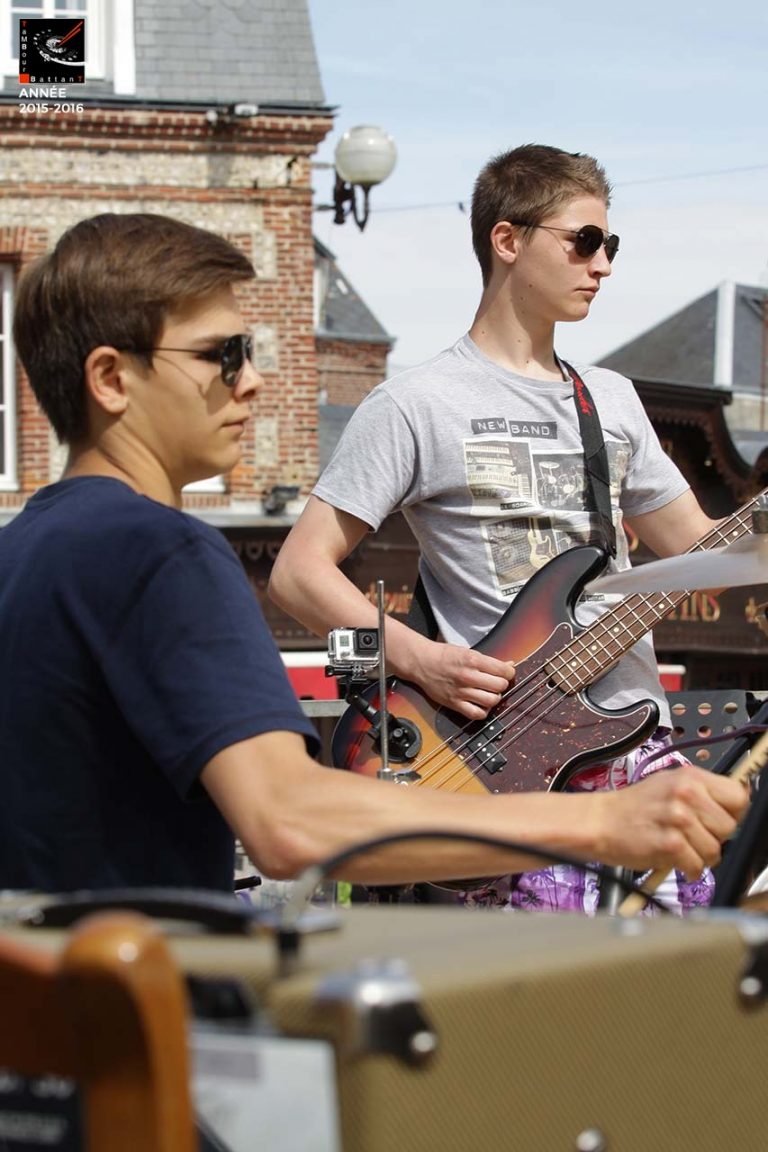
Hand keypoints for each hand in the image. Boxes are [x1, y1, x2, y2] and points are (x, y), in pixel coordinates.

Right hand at [409, 639, 514, 719]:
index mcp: (472, 660)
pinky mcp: (454, 703)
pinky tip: (481, 704)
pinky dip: (483, 711)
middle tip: (497, 682)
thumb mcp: (468, 652)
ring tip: (490, 693)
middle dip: (502, 684)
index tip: (507, 673)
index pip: (503, 671)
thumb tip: (509, 666)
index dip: (509, 672)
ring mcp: (461, 691)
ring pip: (491, 701)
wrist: (421, 662)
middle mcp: (468, 676)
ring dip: (494, 697)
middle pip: (500, 686)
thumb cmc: (444, 656)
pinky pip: (476, 714)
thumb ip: (488, 661)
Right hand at [595, 764, 747, 878]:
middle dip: (715, 838)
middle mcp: (687, 794)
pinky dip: (687, 869)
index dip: (733, 813)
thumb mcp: (670, 785)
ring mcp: (678, 819)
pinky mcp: (670, 844)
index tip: (719, 820)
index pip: (739, 796)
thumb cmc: (635, 807)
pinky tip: (674, 860)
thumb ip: (702, 792)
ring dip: (700, 857)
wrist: (601, 821)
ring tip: (681, 849)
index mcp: (691, 777)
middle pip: (729, 827)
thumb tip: (735, 805)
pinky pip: (696, 865)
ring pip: (715, 850)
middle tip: (694, 838)